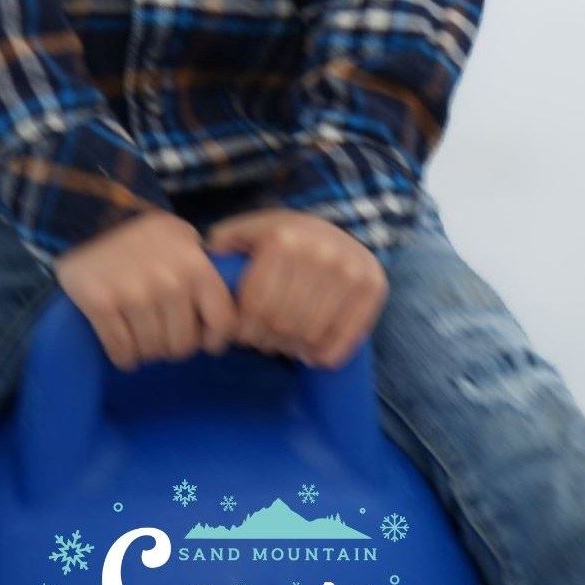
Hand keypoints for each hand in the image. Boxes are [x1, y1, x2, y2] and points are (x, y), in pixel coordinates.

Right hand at [54, 208, 238, 370]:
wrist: (90, 219)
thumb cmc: (144, 235)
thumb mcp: (183, 238)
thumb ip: (205, 270)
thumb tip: (225, 311)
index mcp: (195, 266)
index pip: (222, 322)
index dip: (213, 339)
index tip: (202, 339)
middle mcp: (169, 282)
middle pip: (181, 345)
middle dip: (172, 345)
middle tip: (162, 333)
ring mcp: (133, 294)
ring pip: (151, 351)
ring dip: (146, 350)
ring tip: (141, 333)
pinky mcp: (101, 304)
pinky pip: (122, 351)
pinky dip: (124, 355)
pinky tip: (123, 344)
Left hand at [203, 208, 387, 368]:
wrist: (343, 227)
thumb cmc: (289, 237)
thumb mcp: (256, 228)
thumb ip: (226, 238)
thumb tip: (210, 257)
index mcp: (285, 239)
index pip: (256, 304)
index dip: (244, 329)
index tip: (243, 335)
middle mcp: (320, 253)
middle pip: (281, 322)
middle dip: (266, 340)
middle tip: (264, 342)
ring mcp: (350, 271)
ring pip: (309, 334)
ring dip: (292, 349)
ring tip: (285, 345)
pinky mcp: (374, 288)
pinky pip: (342, 341)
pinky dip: (323, 356)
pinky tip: (311, 353)